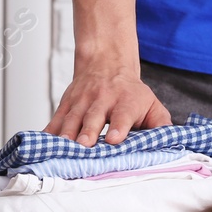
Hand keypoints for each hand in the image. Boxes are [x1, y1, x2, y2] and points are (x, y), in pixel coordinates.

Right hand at [46, 64, 172, 145]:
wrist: (105, 63)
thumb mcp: (152, 104)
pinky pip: (55, 119)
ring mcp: (81, 102)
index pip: (122, 114)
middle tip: (84, 145)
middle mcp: (102, 100)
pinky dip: (48, 132)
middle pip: (93, 117)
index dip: (119, 126)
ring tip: (63, 148)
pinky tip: (42, 143)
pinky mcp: (66, 105)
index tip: (115, 139)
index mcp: (125, 101)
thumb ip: (161, 124)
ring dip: (66, 133)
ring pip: (72, 118)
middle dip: (88, 131)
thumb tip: (170, 143)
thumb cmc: (130, 92)